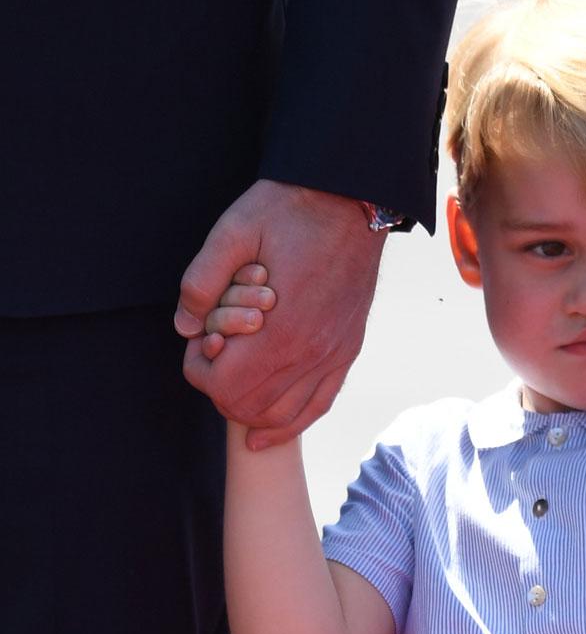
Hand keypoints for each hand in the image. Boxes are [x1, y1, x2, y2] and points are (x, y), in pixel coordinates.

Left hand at [176, 180, 385, 448]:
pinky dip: (289, 424)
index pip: (223, 386)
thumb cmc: (288, 213)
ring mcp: (333, 355)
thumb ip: (200, 283)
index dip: (198, 369)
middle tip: (216, 353)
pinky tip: (266, 431)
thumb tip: (186, 326)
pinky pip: (318, 405)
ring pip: (282, 416)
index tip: (201, 339)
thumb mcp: (230, 232)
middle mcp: (310, 353)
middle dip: (220, 389)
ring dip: (250, 408)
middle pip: (249, 408)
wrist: (351, 201)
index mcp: (279, 329)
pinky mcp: (347, 350)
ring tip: (237, 379)